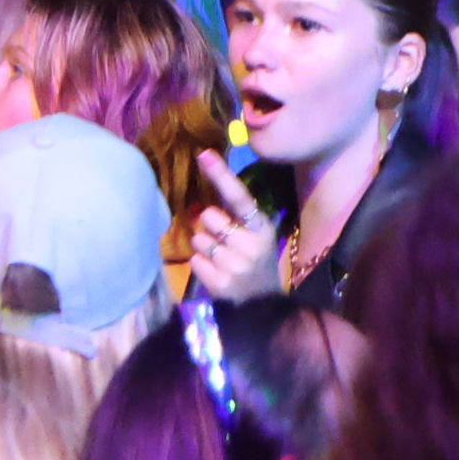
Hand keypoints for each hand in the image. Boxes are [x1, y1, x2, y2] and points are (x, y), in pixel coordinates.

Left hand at [188, 152, 282, 301]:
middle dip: (210, 227)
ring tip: (223, 261)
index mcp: (262, 228)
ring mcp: (238, 266)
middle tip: (225, 243)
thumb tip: (206, 193)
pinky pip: (194, 260)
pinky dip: (201, 265)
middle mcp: (253, 245)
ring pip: (198, 240)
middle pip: (208, 218)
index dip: (221, 175)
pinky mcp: (222, 283)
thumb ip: (234, 215)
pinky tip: (218, 274)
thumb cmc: (254, 263)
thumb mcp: (254, 236)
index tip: (204, 154)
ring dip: (204, 248)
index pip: (239, 197)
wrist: (264, 305)